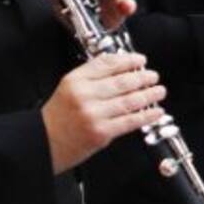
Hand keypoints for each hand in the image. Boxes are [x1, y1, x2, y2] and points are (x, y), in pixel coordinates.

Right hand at [41, 52, 164, 173]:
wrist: (44, 143)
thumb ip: (90, 77)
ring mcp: (93, 114)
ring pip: (128, 101)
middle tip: (153, 76)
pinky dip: (146, 115)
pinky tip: (155, 111)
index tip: (140, 60)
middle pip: (121, 81)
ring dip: (148, 95)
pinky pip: (129, 121)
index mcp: (75, 80)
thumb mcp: (68, 88)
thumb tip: (121, 69)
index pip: (107, 64)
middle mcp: (84, 95)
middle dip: (142, 77)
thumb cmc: (57, 118)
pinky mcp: (100, 132)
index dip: (128, 60)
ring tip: (159, 91)